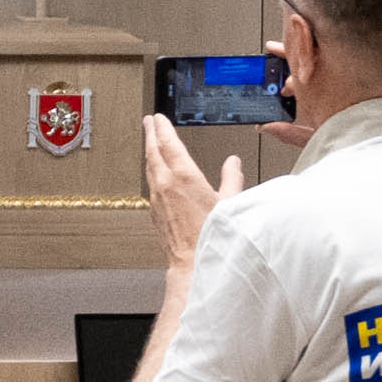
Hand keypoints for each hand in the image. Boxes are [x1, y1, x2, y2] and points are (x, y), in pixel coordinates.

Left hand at [140, 112, 239, 267]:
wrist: (192, 263)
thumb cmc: (210, 237)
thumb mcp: (230, 202)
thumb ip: (232, 178)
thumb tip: (233, 163)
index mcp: (183, 177)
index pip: (169, 144)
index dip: (163, 128)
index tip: (159, 117)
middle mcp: (165, 184)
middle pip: (153, 151)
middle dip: (151, 134)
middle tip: (148, 122)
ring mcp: (156, 198)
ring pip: (149, 167)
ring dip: (150, 151)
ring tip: (150, 142)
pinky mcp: (154, 211)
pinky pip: (150, 183)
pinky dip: (152, 170)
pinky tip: (156, 173)